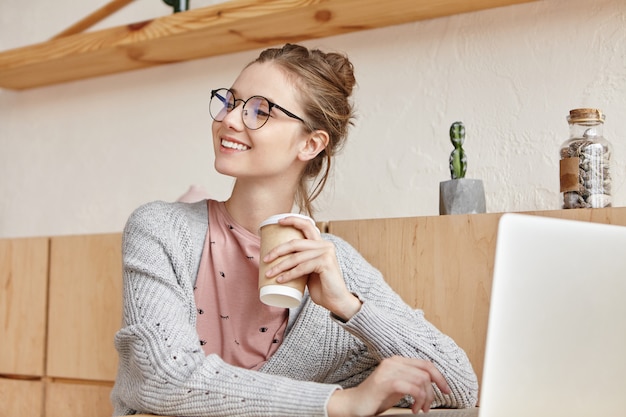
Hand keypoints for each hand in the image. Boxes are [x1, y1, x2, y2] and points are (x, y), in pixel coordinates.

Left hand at [262, 216, 360, 319]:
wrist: (336, 300)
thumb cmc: (322, 286)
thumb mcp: (309, 269)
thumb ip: (301, 260)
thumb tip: (279, 258)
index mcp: (321, 244)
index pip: (307, 225)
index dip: (292, 220)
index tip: (278, 221)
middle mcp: (325, 245)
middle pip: (295, 242)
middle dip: (277, 250)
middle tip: (265, 259)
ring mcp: (326, 253)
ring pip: (296, 257)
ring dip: (280, 266)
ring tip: (269, 274)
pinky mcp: (325, 263)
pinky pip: (302, 268)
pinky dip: (289, 274)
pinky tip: (280, 280)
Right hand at [327, 356, 451, 416]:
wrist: (353, 404)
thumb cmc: (375, 398)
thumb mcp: (398, 387)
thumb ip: (412, 381)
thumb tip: (432, 382)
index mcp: (397, 361)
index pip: (426, 364)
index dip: (440, 377)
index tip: (446, 390)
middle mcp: (393, 362)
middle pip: (426, 372)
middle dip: (433, 392)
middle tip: (428, 406)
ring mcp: (388, 370)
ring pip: (421, 380)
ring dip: (425, 398)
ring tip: (420, 409)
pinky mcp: (385, 382)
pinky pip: (412, 388)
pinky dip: (418, 400)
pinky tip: (413, 409)